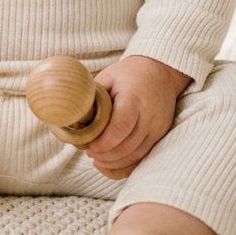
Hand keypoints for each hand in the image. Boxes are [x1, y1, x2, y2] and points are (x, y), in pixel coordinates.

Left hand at [85, 56, 188, 176]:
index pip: (121, 125)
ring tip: (98, 159)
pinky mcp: (161, 134)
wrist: (161, 72)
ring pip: (136, 154)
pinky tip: (113, 162)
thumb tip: (74, 117)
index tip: (90, 146)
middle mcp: (149, 114)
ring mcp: (158, 127)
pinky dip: (127, 163)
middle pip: (128, 145)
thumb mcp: (108, 76)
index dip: (104, 141)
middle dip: (106, 155)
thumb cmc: (130, 74)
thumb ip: (94, 96)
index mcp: (133, 97)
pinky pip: (144, 156)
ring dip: (115, 162)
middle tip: (90, 153)